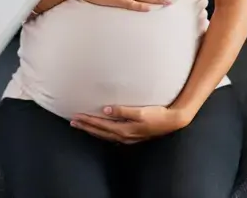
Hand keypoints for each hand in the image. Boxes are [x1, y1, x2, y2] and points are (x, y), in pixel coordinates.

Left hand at [71, 105, 191, 143]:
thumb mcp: (140, 112)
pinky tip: (100, 131)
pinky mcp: (132, 136)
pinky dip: (102, 132)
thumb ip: (123, 110)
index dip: (88, 120)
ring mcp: (127, 138)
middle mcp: (124, 136)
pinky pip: (111, 135)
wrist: (172, 121)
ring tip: (82, 125)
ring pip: (104, 135)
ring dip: (92, 130)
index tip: (77, 116)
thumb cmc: (157, 115)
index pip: (101, 125)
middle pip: (100, 132)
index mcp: (124, 130)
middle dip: (86, 126)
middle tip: (73, 121)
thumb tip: (106, 109)